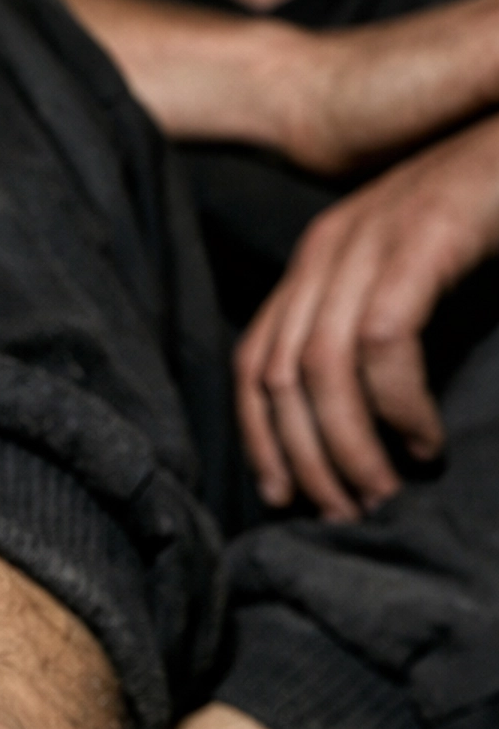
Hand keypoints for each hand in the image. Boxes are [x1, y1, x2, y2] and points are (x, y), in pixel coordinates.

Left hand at [235, 114, 498, 518]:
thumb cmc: (491, 216)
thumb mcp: (412, 280)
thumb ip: (372, 336)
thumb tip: (352, 429)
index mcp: (317, 258)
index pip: (254, 362)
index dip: (260, 439)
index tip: (284, 497)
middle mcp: (328, 244)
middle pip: (278, 377)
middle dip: (306, 460)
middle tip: (344, 513)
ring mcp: (371, 235)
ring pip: (322, 370)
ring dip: (350, 446)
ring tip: (382, 493)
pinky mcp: (421, 236)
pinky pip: (382, 343)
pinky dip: (398, 405)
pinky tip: (423, 442)